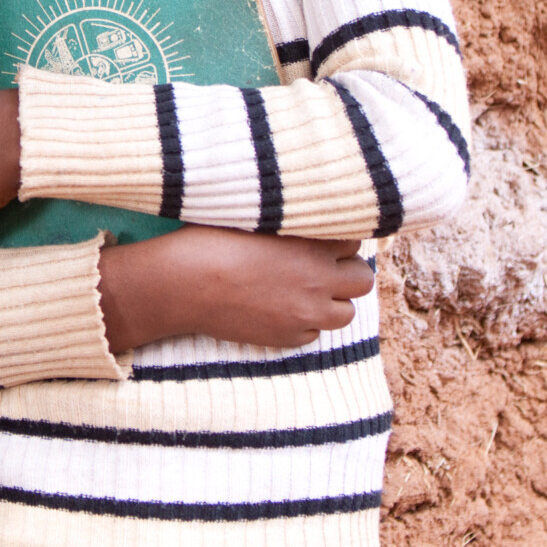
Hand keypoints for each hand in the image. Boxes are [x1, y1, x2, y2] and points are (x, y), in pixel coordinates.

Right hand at [98, 226, 374, 352]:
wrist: (185, 284)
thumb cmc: (212, 240)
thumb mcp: (254, 216)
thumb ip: (287, 218)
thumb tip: (301, 208)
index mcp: (313, 246)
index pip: (354, 241)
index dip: (338, 239)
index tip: (322, 237)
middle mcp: (317, 282)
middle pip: (361, 280)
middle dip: (346, 271)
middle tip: (323, 265)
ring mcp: (304, 315)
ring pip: (345, 314)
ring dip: (332, 301)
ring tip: (307, 290)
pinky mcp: (286, 338)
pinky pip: (313, 334)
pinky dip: (304, 322)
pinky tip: (280, 308)